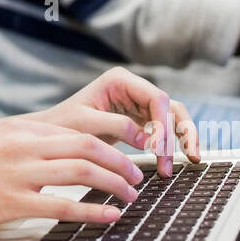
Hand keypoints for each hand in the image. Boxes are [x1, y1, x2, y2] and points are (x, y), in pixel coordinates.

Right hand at [0, 116, 147, 237]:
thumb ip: (25, 144)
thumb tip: (60, 152)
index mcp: (18, 130)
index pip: (77, 129)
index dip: (111, 140)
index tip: (129, 151)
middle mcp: (20, 145)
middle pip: (87, 145)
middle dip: (120, 160)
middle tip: (139, 175)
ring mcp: (16, 173)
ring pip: (82, 172)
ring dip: (114, 184)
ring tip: (130, 195)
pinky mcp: (10, 202)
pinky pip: (63, 205)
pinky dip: (93, 211)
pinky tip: (108, 216)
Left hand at [24, 66, 200, 177]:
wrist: (48, 135)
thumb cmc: (61, 125)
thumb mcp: (85, 124)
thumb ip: (117, 126)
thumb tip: (148, 139)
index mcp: (120, 80)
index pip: (155, 98)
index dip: (163, 123)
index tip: (159, 148)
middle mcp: (133, 88)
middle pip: (169, 107)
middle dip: (179, 132)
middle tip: (186, 158)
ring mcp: (137, 103)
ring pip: (171, 117)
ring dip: (182, 137)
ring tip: (191, 159)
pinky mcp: (137, 120)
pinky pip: (163, 130)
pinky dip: (172, 144)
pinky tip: (176, 159)